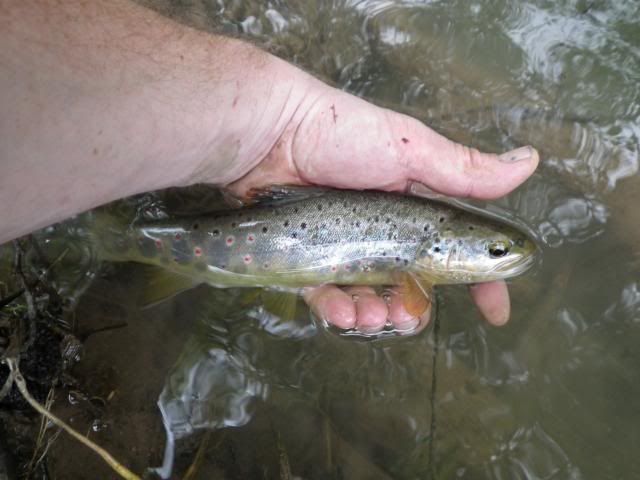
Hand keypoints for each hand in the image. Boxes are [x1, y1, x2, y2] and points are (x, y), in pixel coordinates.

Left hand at [227, 84, 538, 332]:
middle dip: (414, 310)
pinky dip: (338, 312)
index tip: (496, 312)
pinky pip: (327, 298)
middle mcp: (383, 233)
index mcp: (414, 209)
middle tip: (407, 316)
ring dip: (378, 318)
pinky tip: (343, 314)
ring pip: (371, 300)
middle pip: (412, 288)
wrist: (270, 134)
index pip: (456, 252)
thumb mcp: (410, 150)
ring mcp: (345, 250)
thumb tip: (530, 163)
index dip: (481, 283)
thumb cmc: (341, 134)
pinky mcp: (309, 260)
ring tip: (372, 318)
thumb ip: (464, 170)